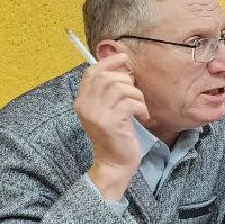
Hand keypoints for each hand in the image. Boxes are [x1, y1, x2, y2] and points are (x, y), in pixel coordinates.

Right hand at [75, 53, 147, 197]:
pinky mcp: (111, 123)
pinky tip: (143, 117)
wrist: (114, 164)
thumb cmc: (115, 135)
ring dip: (136, 95)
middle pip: (106, 77)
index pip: (91, 73)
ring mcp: (97, 114)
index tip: (125, 59)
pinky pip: (130, 103)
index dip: (109, 62)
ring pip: (120, 88)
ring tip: (140, 107)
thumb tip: (124, 67)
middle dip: (126, 80)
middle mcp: (85, 105)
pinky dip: (141, 107)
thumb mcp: (106, 111)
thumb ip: (108, 91)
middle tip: (135, 94)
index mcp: (82, 101)